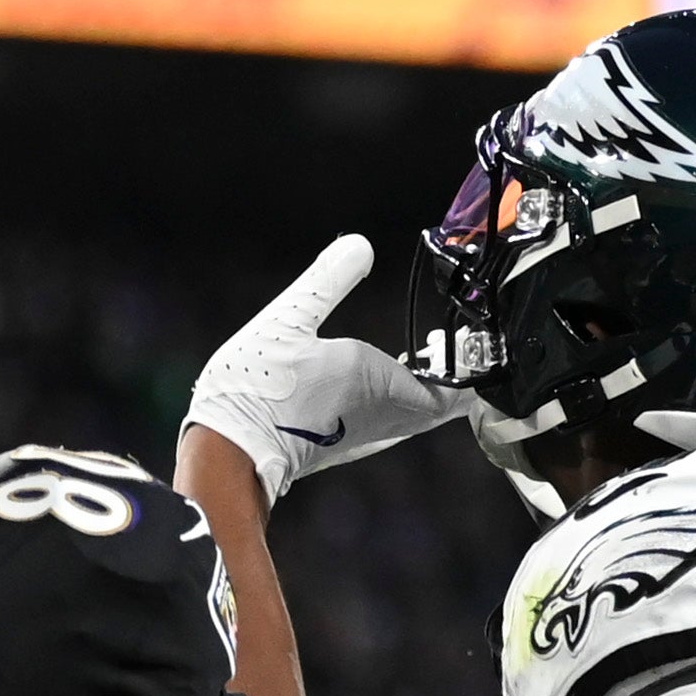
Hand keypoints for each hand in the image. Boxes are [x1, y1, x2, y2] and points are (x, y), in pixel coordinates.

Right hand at [183, 237, 480, 505]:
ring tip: (419, 358)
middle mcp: (384, 418)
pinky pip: (389, 424)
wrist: (230, 451)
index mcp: (383, 385)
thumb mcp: (290, 318)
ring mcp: (365, 436)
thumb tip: (359, 245)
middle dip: (452, 378)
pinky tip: (376, 382)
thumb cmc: (258, 387)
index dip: (465, 366)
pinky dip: (398, 401)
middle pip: (441, 408)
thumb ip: (328, 280)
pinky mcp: (344, 446)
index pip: (451, 388)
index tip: (454, 337)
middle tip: (443, 346)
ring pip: (415, 418)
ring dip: (424, 390)